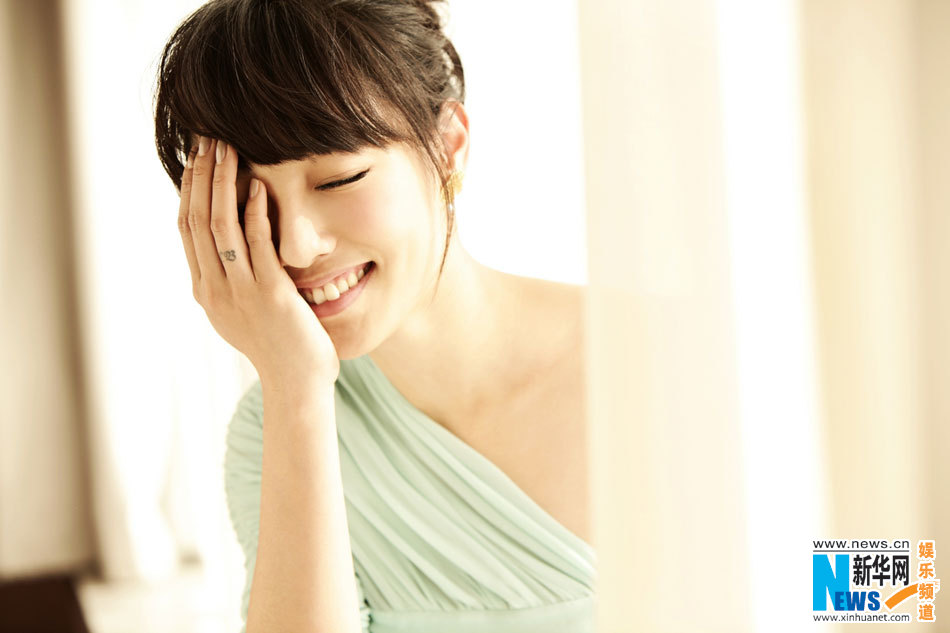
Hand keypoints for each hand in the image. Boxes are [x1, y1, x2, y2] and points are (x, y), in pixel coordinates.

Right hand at [177, 136, 339, 384]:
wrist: (297, 384)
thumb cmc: (280, 345)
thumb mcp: (245, 309)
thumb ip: (235, 277)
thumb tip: (233, 245)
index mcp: (206, 290)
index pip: (187, 229)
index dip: (189, 190)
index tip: (196, 157)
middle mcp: (215, 289)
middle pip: (197, 221)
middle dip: (201, 176)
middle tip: (207, 140)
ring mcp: (240, 292)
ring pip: (220, 228)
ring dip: (223, 184)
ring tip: (228, 150)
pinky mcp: (270, 296)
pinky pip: (257, 247)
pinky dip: (254, 214)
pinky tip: (258, 186)